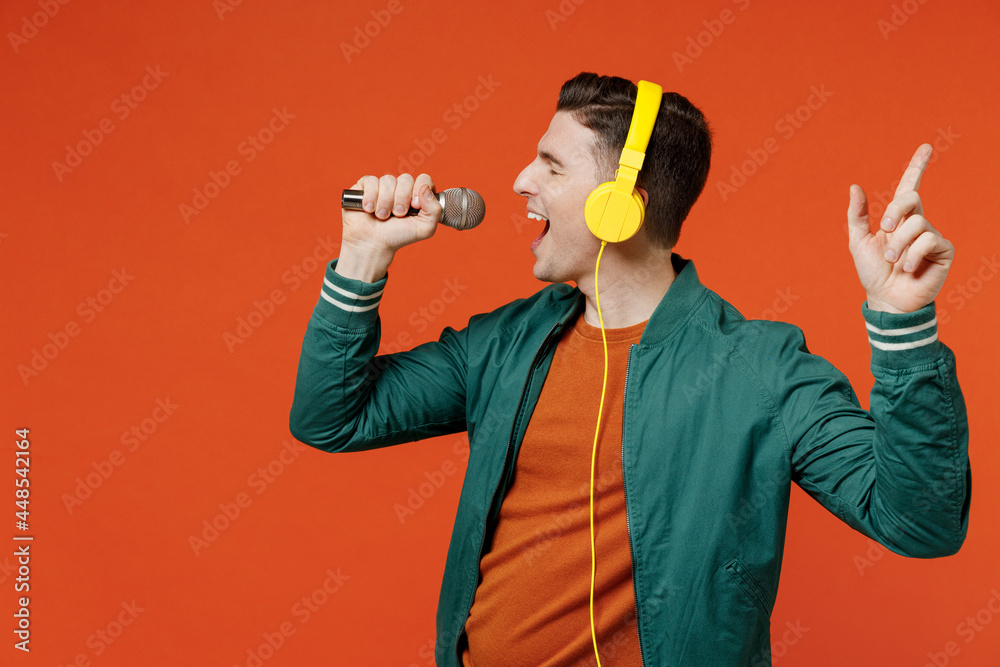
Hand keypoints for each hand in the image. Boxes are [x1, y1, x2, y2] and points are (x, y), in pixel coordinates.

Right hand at [341, 172, 442, 255]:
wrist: (373, 244)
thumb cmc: (398, 236)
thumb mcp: (425, 228)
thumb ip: (435, 209)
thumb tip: (425, 188)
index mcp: (417, 195)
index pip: (424, 179)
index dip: (419, 190)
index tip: (414, 206)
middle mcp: (401, 188)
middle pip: (406, 179)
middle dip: (402, 199)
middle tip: (397, 215)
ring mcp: (383, 186)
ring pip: (388, 180)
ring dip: (385, 202)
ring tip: (382, 216)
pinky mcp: (366, 186)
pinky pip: (371, 181)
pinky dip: (371, 197)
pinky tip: (369, 209)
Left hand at [846, 144, 954, 312]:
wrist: (886, 299)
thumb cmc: (873, 272)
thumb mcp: (858, 242)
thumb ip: (857, 215)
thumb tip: (855, 186)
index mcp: (897, 219)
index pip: (909, 187)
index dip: (917, 167)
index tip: (925, 147)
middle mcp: (917, 223)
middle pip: (910, 199)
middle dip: (893, 212)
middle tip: (883, 230)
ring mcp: (931, 236)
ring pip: (917, 223)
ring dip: (899, 243)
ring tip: (894, 262)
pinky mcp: (943, 250)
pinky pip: (929, 240)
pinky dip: (913, 254)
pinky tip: (908, 268)